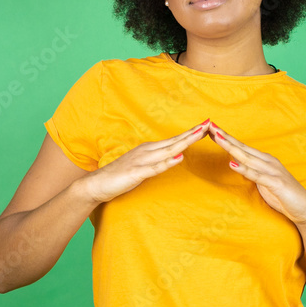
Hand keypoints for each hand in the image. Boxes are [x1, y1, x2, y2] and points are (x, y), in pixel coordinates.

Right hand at [82, 120, 210, 202]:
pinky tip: (179, 158)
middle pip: (175, 141)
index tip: (206, 125)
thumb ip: (157, 160)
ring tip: (199, 135)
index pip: (174, 140)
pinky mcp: (136, 173)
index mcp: (150, 149)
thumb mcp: (143, 165)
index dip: (191, 133)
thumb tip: (174, 156)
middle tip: (209, 123)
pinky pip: (154, 168)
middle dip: (193, 133)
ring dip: (184, 142)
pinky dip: (168, 162)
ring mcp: (142, 161)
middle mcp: (147, 151)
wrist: (96, 183)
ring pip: (168, 151)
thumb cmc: (120, 175)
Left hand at [209, 122, 305, 224]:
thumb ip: (252, 173)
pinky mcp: (276, 183)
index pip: (242, 147)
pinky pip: (257, 175)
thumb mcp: (264, 183)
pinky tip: (232, 163)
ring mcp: (273, 171)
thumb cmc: (284, 196)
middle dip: (225, 138)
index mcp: (265, 161)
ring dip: (232, 148)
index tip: (211, 130)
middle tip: (210, 126)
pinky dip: (244, 169)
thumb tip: (237, 165)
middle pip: (243, 148)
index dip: (227, 139)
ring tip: (218, 139)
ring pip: (248, 158)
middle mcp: (269, 162)